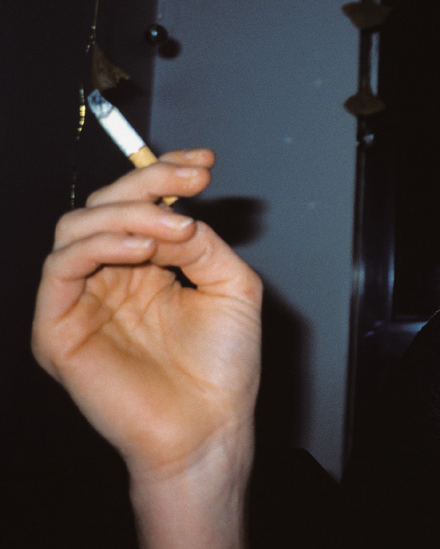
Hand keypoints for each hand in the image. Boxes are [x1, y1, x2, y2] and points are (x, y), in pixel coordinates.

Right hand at [32, 150, 261, 547]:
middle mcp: (110, 278)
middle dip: (148, 183)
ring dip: (129, 214)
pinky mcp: (58, 328)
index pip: (140, 205)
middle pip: (104, 205)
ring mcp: (82, 302)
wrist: (210, 426)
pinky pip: (60, 268)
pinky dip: (100, 245)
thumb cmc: (223, 368)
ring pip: (78, 227)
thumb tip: (177, 212)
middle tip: (190, 182)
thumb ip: (202, 243)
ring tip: (176, 228)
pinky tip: (143, 249)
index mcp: (147, 268)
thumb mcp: (231, 285)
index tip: (203, 162)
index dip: (165, 174)